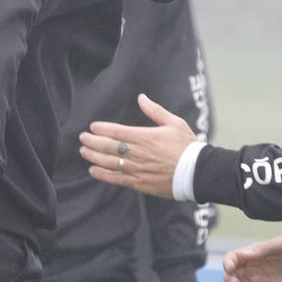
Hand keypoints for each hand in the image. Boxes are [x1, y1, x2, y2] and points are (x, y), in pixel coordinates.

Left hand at [78, 93, 195, 197]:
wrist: (198, 172)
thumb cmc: (187, 146)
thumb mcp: (174, 123)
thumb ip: (155, 110)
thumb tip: (141, 97)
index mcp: (146, 137)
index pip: (118, 132)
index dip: (102, 129)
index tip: (92, 127)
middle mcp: (139, 153)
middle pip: (110, 147)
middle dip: (93, 142)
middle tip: (82, 138)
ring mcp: (139, 169)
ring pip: (111, 163)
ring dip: (94, 157)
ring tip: (84, 152)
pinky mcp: (141, 183)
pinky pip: (118, 179)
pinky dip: (104, 175)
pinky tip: (93, 170)